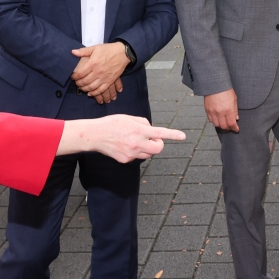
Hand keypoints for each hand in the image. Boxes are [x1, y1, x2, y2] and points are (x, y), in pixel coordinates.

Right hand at [57, 114, 185, 161]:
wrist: (95, 136)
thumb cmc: (112, 124)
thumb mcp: (129, 118)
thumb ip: (143, 123)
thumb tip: (151, 130)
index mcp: (138, 130)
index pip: (159, 133)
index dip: (172, 135)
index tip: (183, 136)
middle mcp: (136, 143)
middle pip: (158, 149)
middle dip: (159, 144)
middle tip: (154, 140)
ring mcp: (131, 153)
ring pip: (148, 154)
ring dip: (147, 148)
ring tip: (135, 140)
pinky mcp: (125, 160)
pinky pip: (137, 157)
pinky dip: (136, 151)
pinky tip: (125, 146)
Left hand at [70, 42, 131, 102]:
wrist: (123, 53)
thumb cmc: (108, 49)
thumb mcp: (95, 48)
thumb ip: (83, 51)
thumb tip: (72, 52)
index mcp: (93, 63)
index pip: (80, 74)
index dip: (74, 77)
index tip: (73, 77)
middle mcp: (97, 72)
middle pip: (84, 82)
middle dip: (78, 83)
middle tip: (76, 83)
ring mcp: (104, 78)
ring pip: (91, 87)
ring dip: (84, 89)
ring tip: (82, 88)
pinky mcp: (110, 81)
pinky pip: (101, 90)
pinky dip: (94, 93)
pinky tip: (90, 93)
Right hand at [204, 88, 238, 132]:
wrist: (215, 84)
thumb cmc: (226, 90)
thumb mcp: (234, 99)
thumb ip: (235, 110)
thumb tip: (236, 118)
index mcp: (228, 109)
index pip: (231, 124)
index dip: (234, 128)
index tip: (236, 129)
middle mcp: (220, 112)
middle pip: (224, 126)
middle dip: (228, 128)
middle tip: (231, 127)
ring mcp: (213, 112)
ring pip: (216, 124)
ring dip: (221, 125)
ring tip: (224, 123)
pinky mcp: (207, 110)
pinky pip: (210, 120)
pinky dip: (214, 121)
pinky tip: (218, 119)